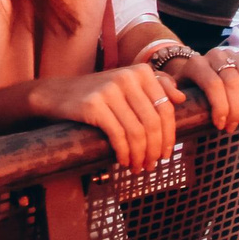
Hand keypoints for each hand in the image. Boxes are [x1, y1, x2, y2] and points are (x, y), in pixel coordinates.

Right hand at [25, 63, 186, 167]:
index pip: (166, 109)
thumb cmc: (97, 93)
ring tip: (139, 168)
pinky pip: (119, 136)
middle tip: (153, 166)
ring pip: (137, 132)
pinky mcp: (94, 105)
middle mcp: (127, 77)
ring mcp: (110, 90)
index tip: (166, 154)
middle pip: (153, 123)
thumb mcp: (127, 84)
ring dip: (141, 156)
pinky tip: (124, 162)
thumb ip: (156, 86)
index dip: (169, 135)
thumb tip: (181, 99)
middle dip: (155, 150)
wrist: (57, 94)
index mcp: (141, 71)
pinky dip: (125, 153)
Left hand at [169, 48, 238, 131]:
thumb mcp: (171, 90)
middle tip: (233, 126)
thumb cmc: (187, 87)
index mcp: (196, 64)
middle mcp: (214, 55)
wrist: (198, 71)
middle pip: (233, 82)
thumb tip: (179, 97)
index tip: (220, 125)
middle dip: (236, 109)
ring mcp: (232, 53)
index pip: (214, 85)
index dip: (221, 107)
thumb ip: (166, 90)